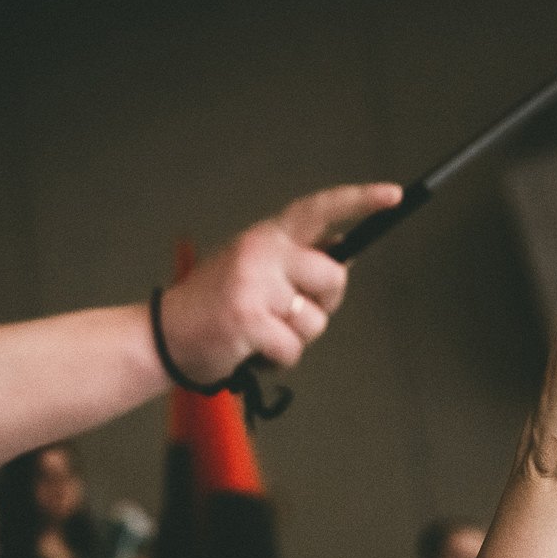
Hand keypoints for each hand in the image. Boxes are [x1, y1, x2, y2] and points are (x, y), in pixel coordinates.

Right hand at [157, 181, 402, 380]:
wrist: (163, 336)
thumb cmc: (215, 307)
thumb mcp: (255, 272)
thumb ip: (296, 264)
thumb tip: (345, 258)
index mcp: (266, 236)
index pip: (318, 209)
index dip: (358, 201)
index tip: (393, 195)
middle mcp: (260, 250)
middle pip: (334, 277)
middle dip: (325, 305)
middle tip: (290, 315)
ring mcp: (253, 284)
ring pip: (315, 321)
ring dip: (294, 339)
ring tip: (261, 334)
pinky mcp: (247, 319)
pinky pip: (292, 350)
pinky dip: (278, 362)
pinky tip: (251, 352)